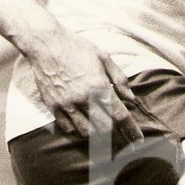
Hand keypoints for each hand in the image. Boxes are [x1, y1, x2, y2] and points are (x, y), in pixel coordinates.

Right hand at [27, 29, 142, 144]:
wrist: (45, 43)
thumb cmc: (77, 48)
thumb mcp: (104, 57)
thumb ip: (120, 79)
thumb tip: (131, 99)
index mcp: (99, 86)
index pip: (120, 116)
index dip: (131, 131)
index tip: (138, 141)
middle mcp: (84, 99)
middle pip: (105, 129)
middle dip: (116, 137)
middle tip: (122, 140)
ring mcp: (67, 104)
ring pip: (86, 132)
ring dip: (97, 135)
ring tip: (103, 134)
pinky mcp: (53, 106)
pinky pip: (68, 128)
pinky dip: (78, 131)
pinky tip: (83, 127)